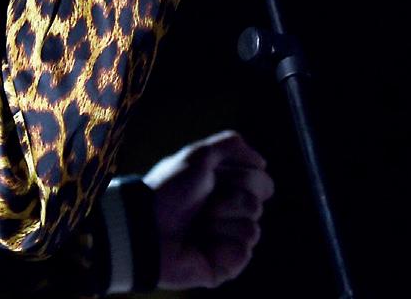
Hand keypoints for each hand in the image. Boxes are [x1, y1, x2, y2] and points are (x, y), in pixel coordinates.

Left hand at [143, 129, 274, 289]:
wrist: (148, 227)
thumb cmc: (169, 190)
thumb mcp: (199, 156)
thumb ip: (231, 145)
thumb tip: (263, 164)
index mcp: (224, 189)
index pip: (263, 183)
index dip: (245, 177)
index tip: (217, 177)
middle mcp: (228, 214)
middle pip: (258, 204)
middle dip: (231, 200)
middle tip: (204, 204)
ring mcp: (227, 240)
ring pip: (252, 230)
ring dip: (223, 223)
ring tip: (198, 226)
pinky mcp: (225, 265)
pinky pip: (243, 252)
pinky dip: (222, 245)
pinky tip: (202, 245)